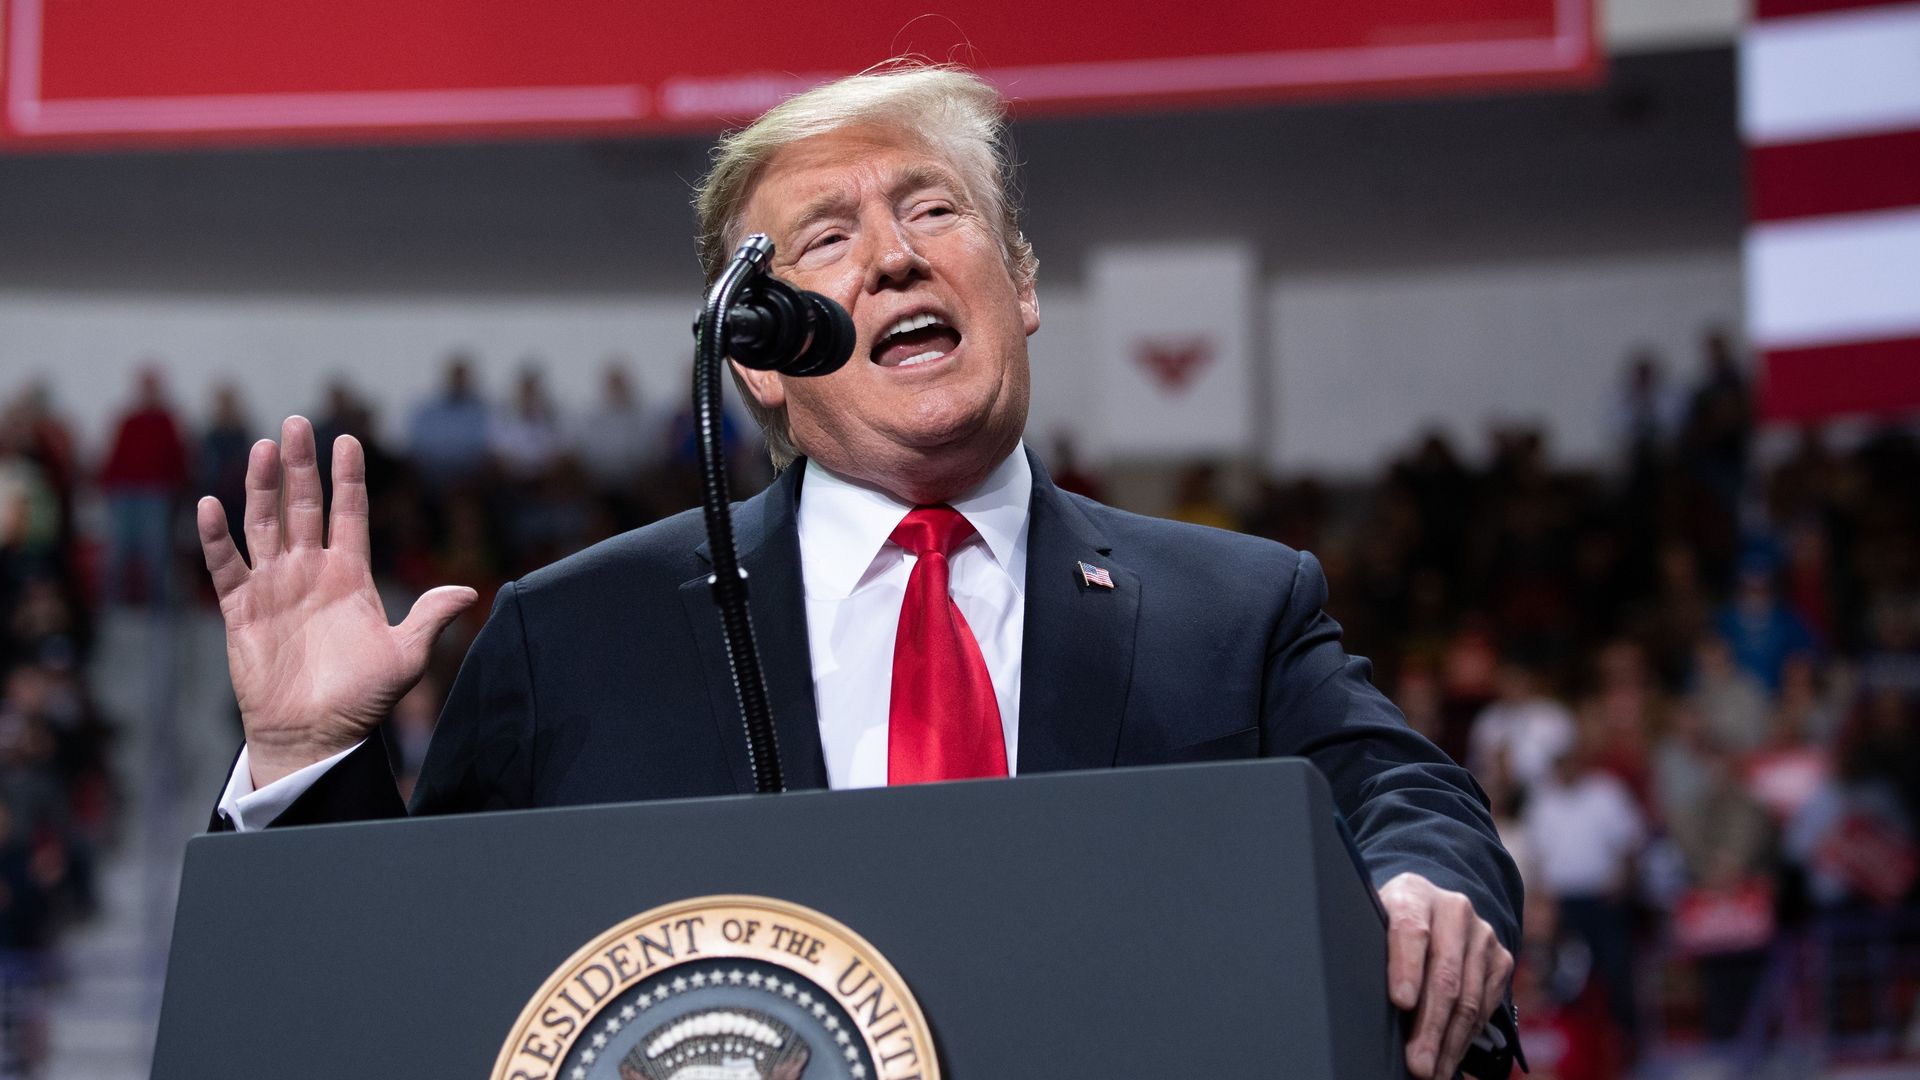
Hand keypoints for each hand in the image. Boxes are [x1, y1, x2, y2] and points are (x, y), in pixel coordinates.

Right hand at [197, 416, 476, 788]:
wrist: (317, 736)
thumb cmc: (362, 699)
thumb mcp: (406, 656)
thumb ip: (430, 617)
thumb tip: (469, 592)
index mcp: (350, 576)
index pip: (349, 513)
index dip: (348, 478)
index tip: (348, 440)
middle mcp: (310, 572)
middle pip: (302, 507)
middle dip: (300, 466)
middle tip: (298, 423)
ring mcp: (274, 587)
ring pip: (264, 525)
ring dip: (261, 487)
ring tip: (264, 448)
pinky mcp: (242, 610)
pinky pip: (226, 567)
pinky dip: (217, 538)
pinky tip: (213, 505)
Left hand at [1379, 871, 1513, 1078]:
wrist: (1433, 908)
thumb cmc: (1391, 925)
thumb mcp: (1373, 922)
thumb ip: (1368, 947)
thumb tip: (1348, 991)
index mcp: (1413, 894)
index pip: (1410, 929)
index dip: (1406, 967)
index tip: (1400, 1002)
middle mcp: (1453, 909)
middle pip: (1444, 975)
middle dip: (1430, 1026)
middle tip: (1418, 1064)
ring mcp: (1481, 934)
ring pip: (1469, 997)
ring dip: (1449, 1042)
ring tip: (1433, 1072)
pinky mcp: (1501, 958)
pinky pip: (1487, 1005)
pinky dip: (1467, 1037)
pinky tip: (1450, 1057)